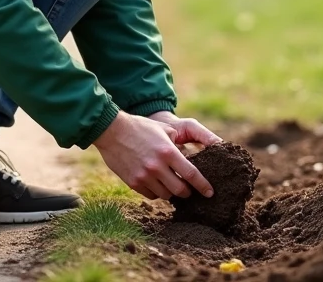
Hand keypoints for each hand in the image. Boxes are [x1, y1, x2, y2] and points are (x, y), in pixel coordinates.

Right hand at [92, 112, 214, 200]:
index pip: (191, 174)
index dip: (203, 185)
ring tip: (172, 185)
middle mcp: (157, 166)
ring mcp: (144, 176)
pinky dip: (157, 192)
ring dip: (172, 192)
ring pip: (166, 195)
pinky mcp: (133, 182)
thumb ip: (178, 144)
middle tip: (190, 190)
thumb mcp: (163, 130)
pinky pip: (151, 195)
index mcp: (168, 152)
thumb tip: (191, 157)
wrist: (112, 131)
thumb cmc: (140, 128)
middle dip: (188, 192)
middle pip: (180, 190)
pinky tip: (157, 184)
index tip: (210, 192)